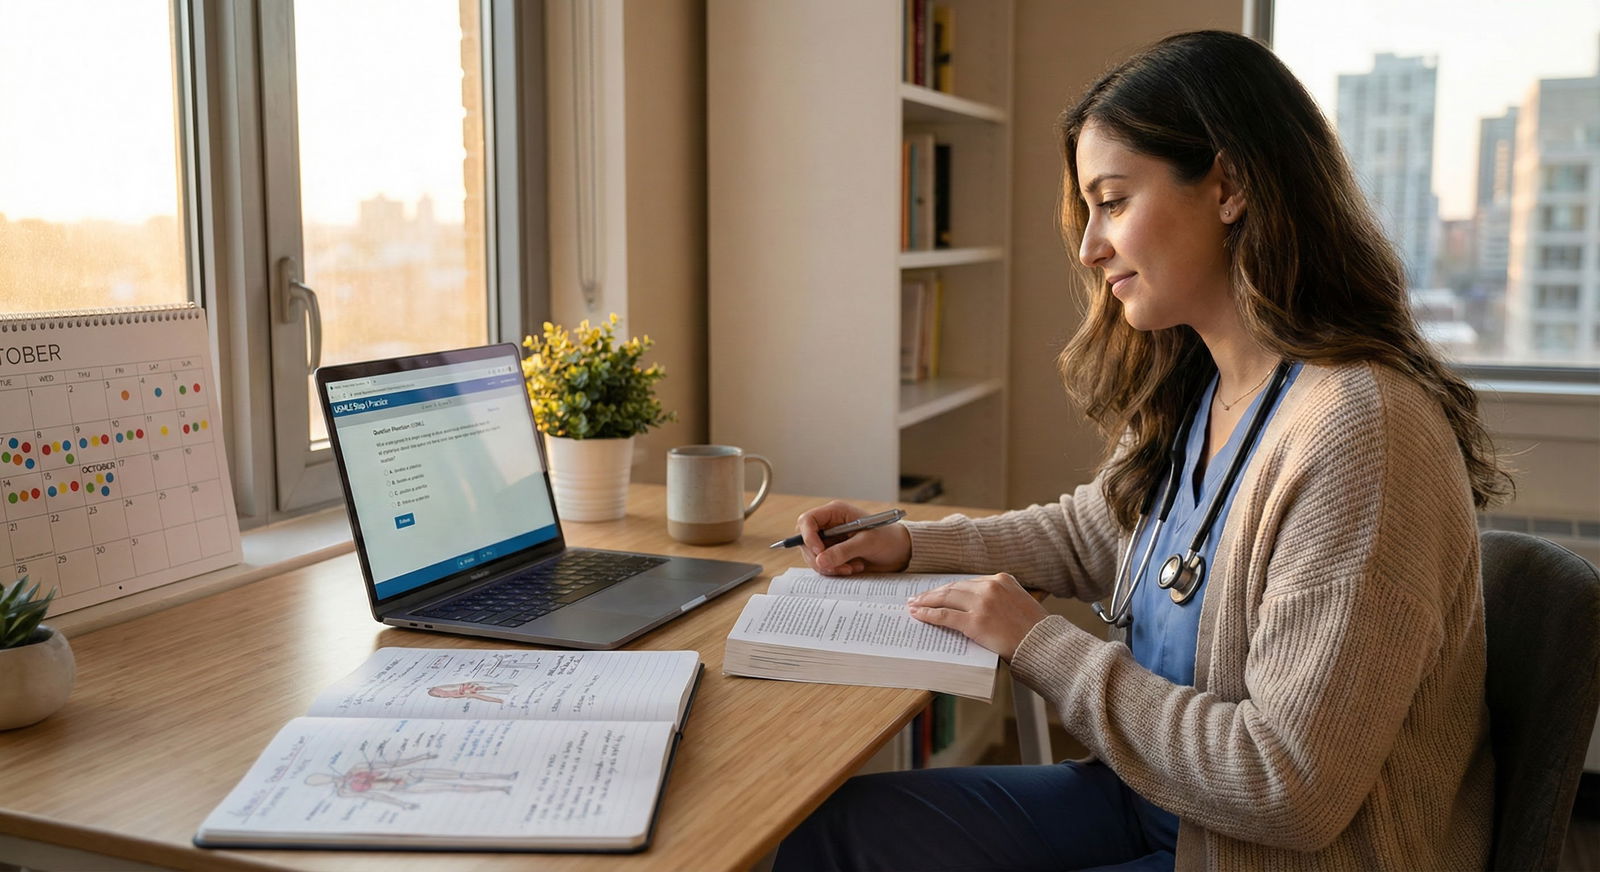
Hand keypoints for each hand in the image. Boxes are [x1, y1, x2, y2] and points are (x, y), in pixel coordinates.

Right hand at [795, 500, 911, 575]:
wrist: (901, 552)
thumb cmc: (888, 539)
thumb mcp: (867, 543)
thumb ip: (843, 551)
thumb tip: (820, 561)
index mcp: (835, 513)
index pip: (807, 521)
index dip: (807, 537)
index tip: (818, 552)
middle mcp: (829, 525)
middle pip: (805, 541)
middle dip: (817, 557)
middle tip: (836, 567)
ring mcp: (830, 540)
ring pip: (813, 556)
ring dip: (829, 566)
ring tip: (851, 567)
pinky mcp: (834, 554)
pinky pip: (823, 565)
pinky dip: (834, 570)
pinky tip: (853, 568)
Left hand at [906, 574, 1047, 659]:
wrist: (1044, 644)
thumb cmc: (1034, 631)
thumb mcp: (1019, 603)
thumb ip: (999, 599)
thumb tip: (974, 606)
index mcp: (1002, 579)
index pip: (967, 582)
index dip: (950, 588)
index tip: (938, 592)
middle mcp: (990, 587)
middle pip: (954, 588)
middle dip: (934, 593)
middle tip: (918, 597)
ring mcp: (981, 604)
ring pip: (946, 599)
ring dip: (926, 602)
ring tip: (914, 605)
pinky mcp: (975, 622)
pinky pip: (944, 616)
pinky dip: (928, 614)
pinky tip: (918, 615)